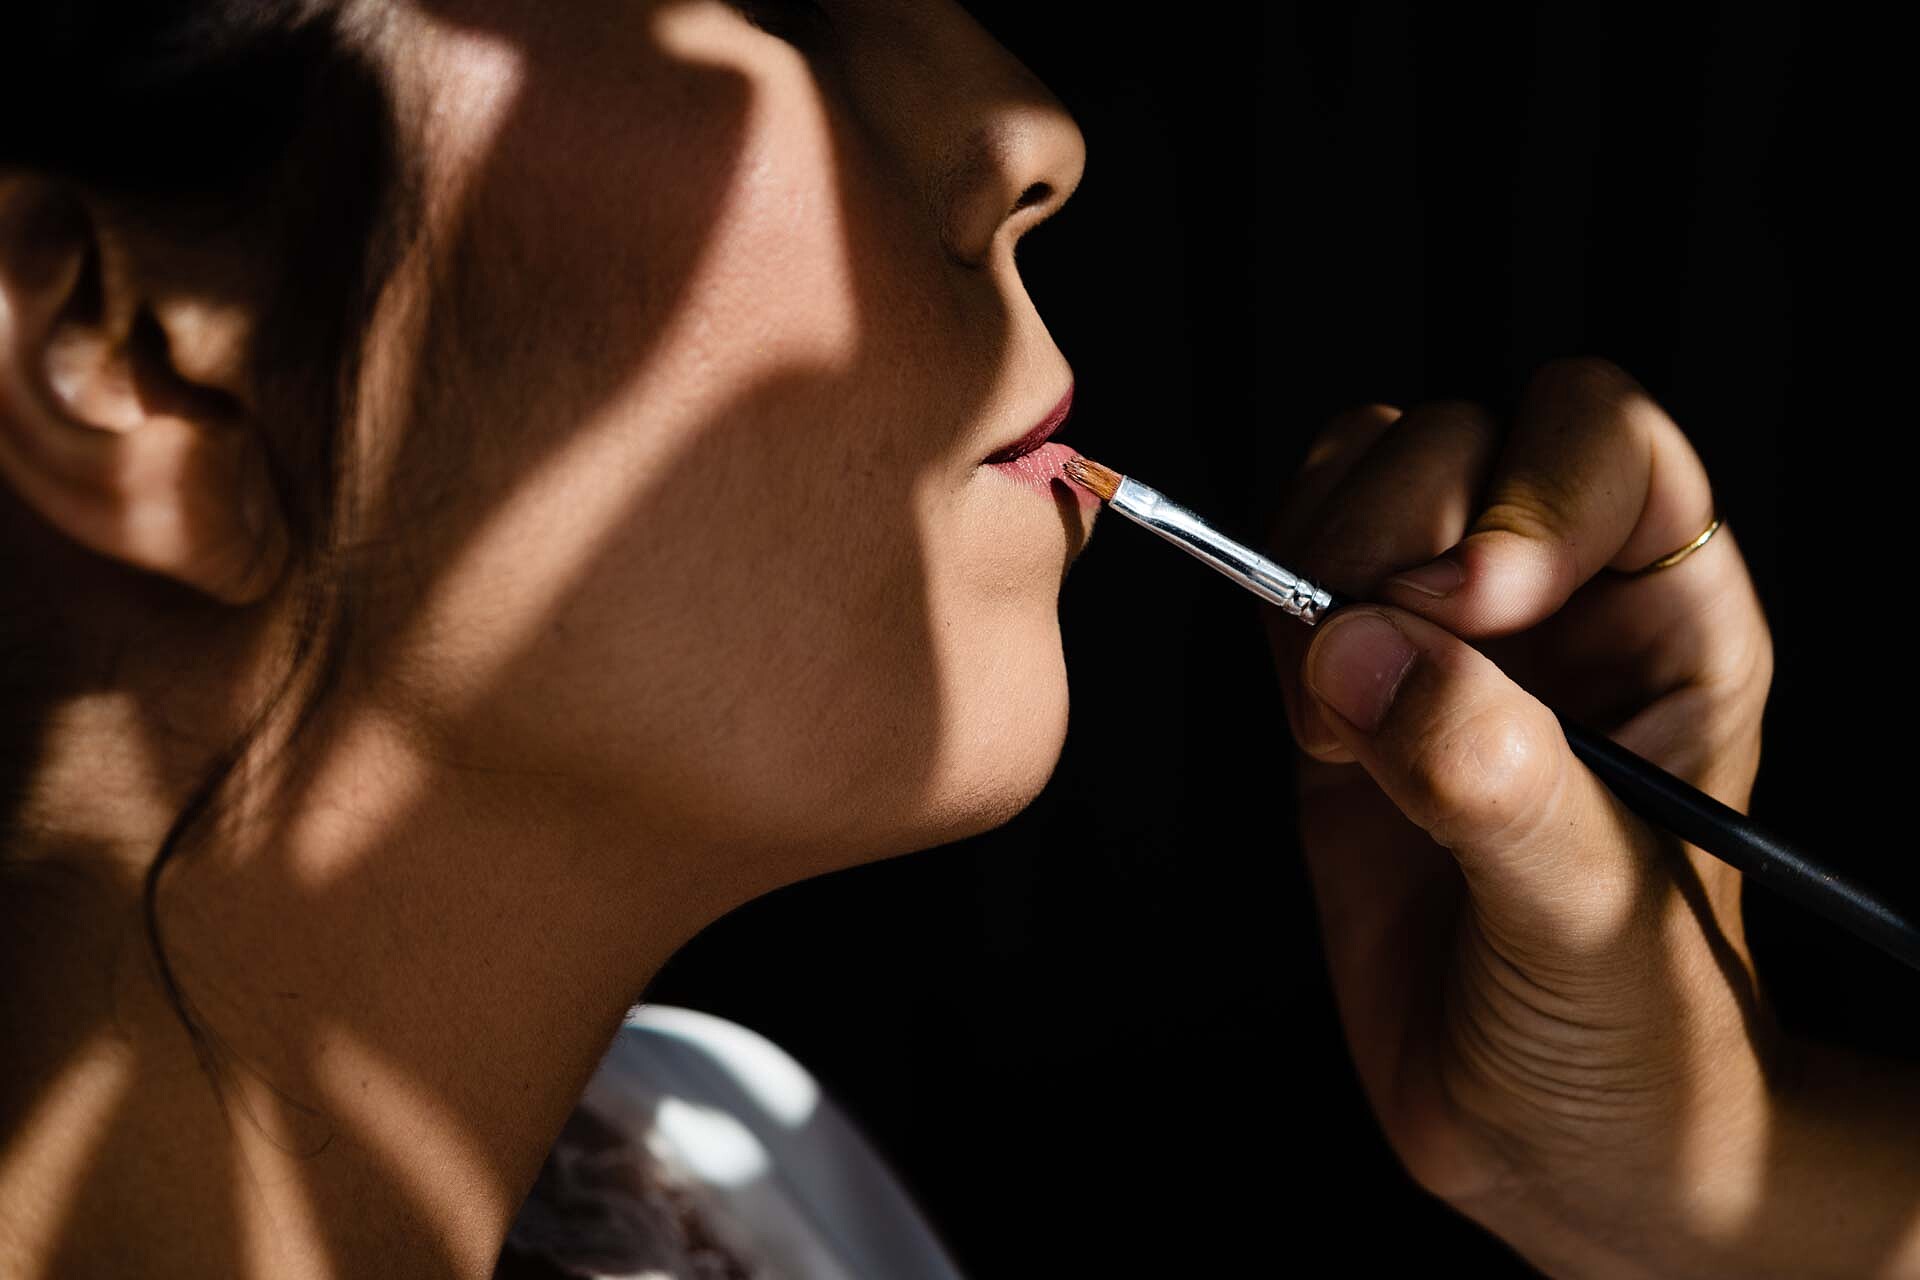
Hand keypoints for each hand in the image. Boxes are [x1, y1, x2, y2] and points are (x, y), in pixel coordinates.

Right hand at [1264, 357, 1784, 1273]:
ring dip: (1315, 562)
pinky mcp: (1341, 694)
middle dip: (1393, 533)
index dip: (1528, 492)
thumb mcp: (1596, 919)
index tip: (1471, 604)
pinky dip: (1262, 605)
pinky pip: (1281, 571)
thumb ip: (1498, 781)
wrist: (1556, 1144)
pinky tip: (1309, 720)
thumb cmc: (1637, 1043)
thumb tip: (1363, 654)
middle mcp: (1555, 610)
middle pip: (1460, 443)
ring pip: (1360, 483)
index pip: (1605, 448)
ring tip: (1338, 717)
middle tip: (1380, 673)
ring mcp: (1439, 645)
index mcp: (1668, 625)